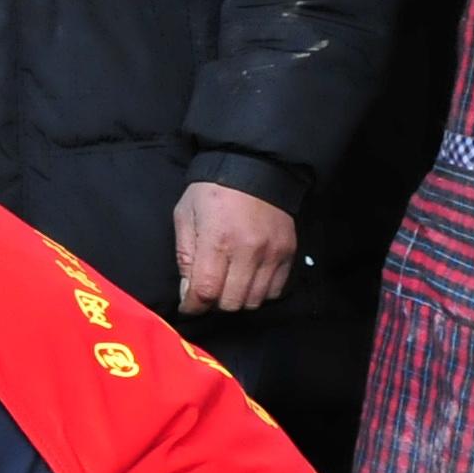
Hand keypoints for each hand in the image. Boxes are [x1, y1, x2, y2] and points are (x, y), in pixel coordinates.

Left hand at [173, 181, 298, 313]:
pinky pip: (275, 290)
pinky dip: (259, 292)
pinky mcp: (288, 253)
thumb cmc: (212, 190)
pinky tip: (249, 279)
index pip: (205, 291)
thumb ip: (185, 256)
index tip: (188, 305)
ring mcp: (271, 253)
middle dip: (214, 303)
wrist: (254, 166)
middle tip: (208, 291)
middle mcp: (247, 251)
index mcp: (217, 240)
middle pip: (231, 302)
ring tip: (229, 284)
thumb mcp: (185, 215)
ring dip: (238, 299)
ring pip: (254, 301)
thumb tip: (187, 293)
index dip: (193, 306)